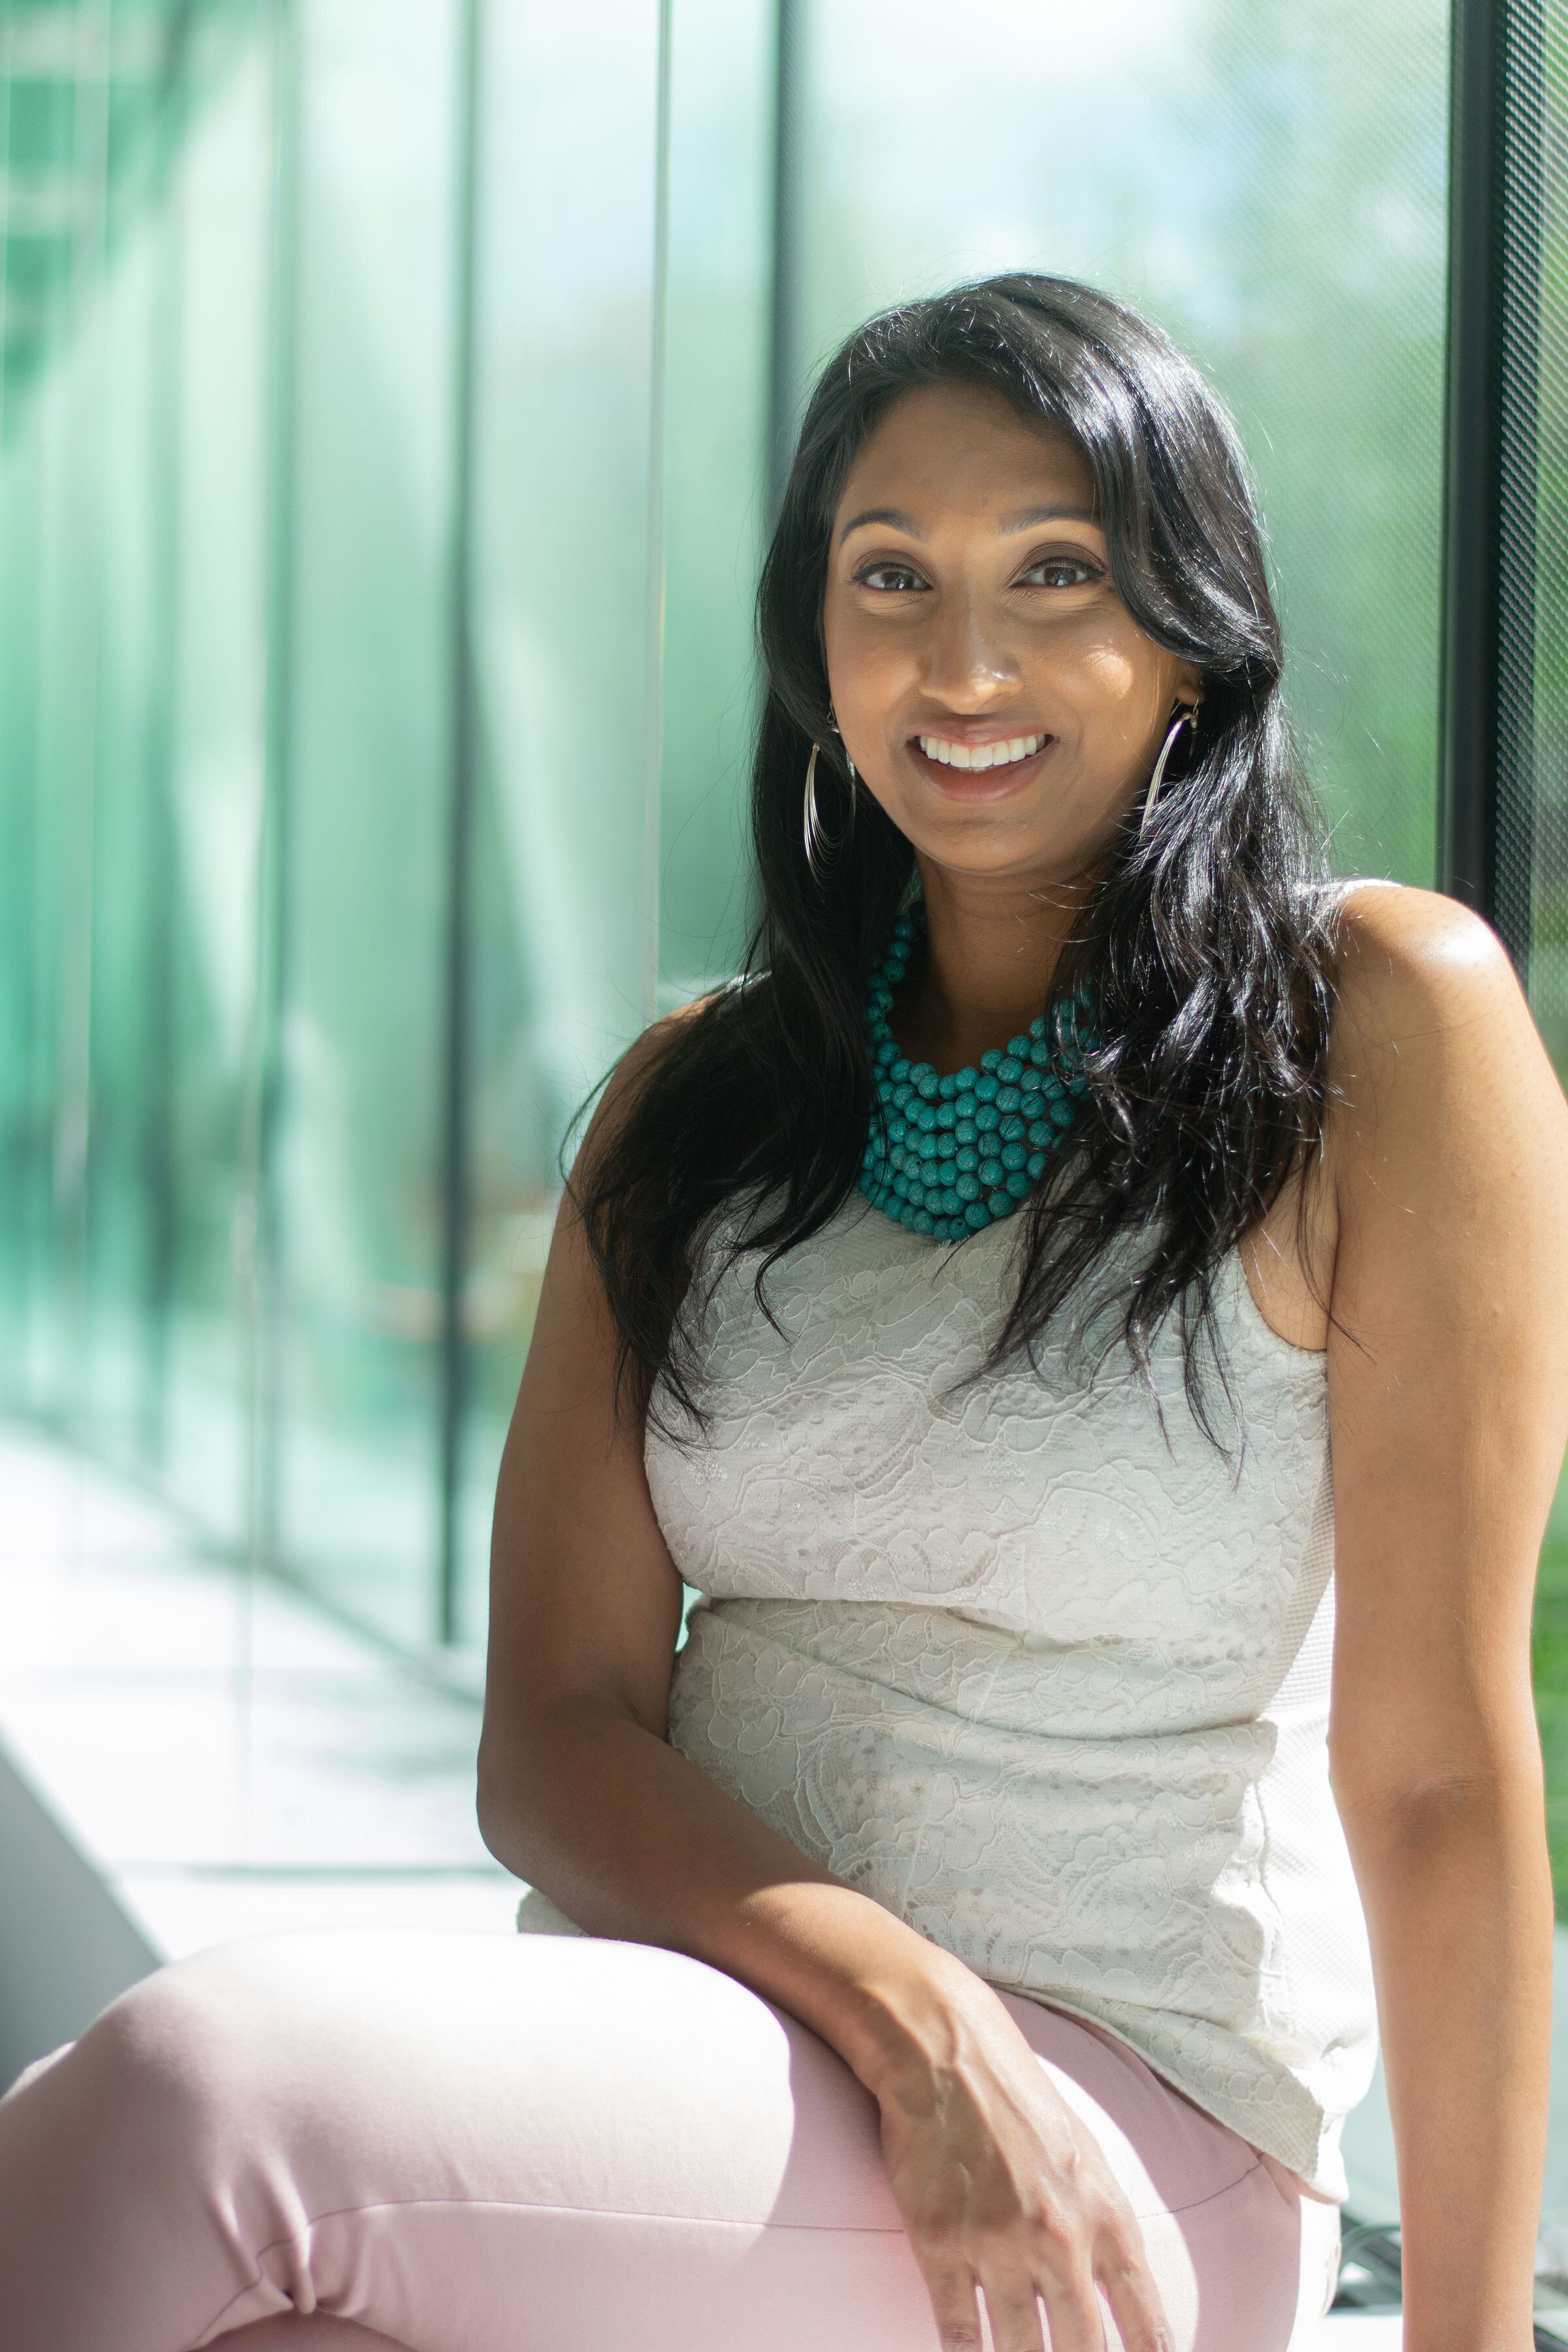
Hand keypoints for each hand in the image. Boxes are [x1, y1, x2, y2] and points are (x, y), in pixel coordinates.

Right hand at [868, 1970, 1172, 2351]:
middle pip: (1083, 2350)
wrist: (947, 2054)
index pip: (1145, 2322)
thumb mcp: (1086, 2161)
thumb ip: (1106, 2231)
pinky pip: (959, 2331)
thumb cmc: (1020, 2105)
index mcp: (1106, 2216)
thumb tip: (1121, 2301)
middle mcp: (1059, 2236)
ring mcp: (999, 2243)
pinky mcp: (941, 2244)